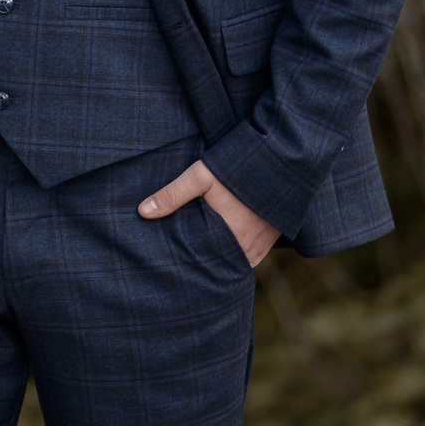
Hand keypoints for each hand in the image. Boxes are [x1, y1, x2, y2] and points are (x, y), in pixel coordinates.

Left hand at [138, 159, 278, 267]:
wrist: (282, 158)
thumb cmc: (240, 167)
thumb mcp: (202, 177)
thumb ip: (173, 194)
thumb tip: (142, 212)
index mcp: (236, 242)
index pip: (208, 266)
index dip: (192, 265)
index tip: (174, 263)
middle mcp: (252, 250)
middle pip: (222, 265)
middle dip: (204, 262)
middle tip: (181, 258)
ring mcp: (264, 245)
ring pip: (236, 260)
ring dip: (220, 255)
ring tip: (197, 250)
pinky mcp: (272, 237)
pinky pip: (249, 252)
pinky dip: (235, 249)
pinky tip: (219, 241)